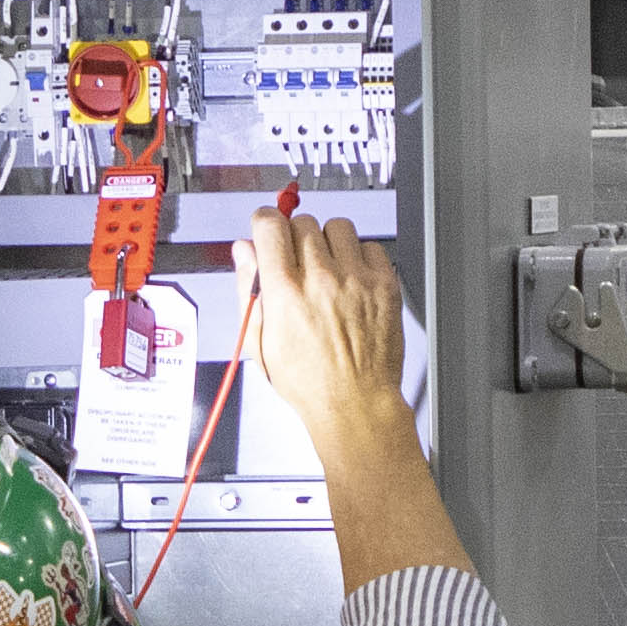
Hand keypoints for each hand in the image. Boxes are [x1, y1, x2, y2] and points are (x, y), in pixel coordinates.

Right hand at [238, 204, 415, 450]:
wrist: (355, 404)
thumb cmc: (310, 383)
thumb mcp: (260, 343)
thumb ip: (248, 289)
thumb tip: (243, 252)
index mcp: (285, 292)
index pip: (270, 226)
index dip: (265, 222)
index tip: (267, 227)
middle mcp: (321, 279)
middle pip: (303, 222)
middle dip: (294, 236)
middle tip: (297, 260)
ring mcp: (356, 280)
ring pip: (338, 226)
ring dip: (328, 241)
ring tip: (327, 268)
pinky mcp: (384, 285)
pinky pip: (371, 246)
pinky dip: (360, 257)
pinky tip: (351, 279)